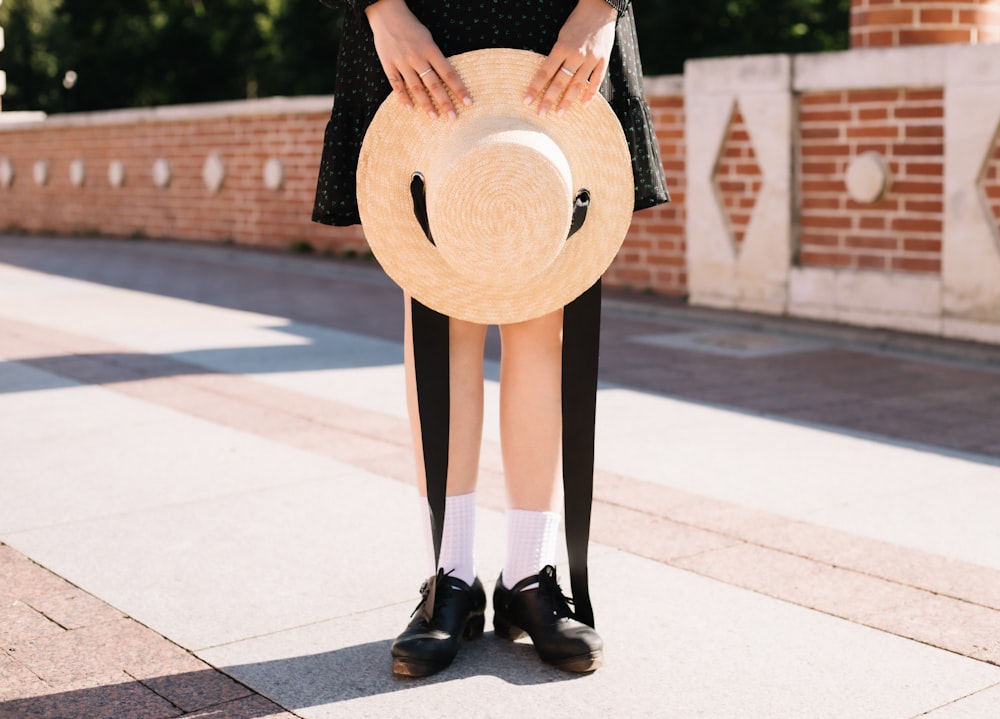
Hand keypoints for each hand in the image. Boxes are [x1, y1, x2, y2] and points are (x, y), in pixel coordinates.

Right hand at [365, 0, 471, 118]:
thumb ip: (435, 57)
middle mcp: (417, 58)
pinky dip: (403, 97)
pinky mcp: (389, 65)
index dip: (459, 89)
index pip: (449, 73)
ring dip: (426, 104)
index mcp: (430, 50)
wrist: (387, 15)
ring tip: (434, 116)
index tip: (468, 102)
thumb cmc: (411, 27)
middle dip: (445, 101)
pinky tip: (410, 108)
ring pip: (416, 87)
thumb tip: (445, 77)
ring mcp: (402, 63)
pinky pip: (397, 85)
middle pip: (434, 84)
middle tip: (453, 116)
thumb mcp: (428, 38)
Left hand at [524, 0, 616, 116]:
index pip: (545, 72)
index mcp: (562, 47)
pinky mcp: (603, 60)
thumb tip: (547, 76)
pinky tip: (584, 105)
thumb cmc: (576, 22)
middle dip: (548, 99)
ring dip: (567, 101)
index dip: (535, 87)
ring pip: (577, 85)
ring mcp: (591, 59)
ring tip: (559, 113)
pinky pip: (596, 81)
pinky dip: (590, 94)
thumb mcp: (561, 36)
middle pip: (560, 82)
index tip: (527, 100)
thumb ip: (557, 55)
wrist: (599, 9)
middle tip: (541, 114)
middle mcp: (576, 55)